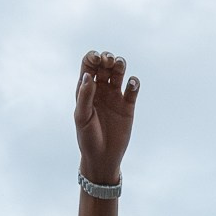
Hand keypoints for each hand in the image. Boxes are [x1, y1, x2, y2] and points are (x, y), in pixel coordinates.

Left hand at [74, 51, 137, 185]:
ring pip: (119, 72)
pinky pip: (132, 89)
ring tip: (120, 65)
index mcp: (86, 89)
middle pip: (105, 65)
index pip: (88, 65)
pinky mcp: (128, 106)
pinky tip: (132, 84)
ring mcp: (115, 96)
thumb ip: (85, 96)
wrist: (103, 157)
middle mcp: (101, 89)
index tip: (97, 59)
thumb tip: (88, 76)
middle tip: (109, 62)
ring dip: (120, 64)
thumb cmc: (87, 139)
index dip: (93, 57)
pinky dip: (134, 82)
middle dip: (107, 58)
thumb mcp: (82, 118)